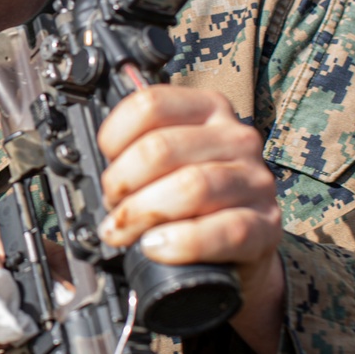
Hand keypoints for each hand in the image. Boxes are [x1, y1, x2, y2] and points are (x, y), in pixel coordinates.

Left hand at [96, 86, 284, 353]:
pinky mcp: (267, 225)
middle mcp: (235, 137)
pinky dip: (181, 242)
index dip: (114, 136)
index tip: (104, 162)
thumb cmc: (193, 202)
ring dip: (144, 213)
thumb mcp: (168, 164)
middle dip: (122, 183)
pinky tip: (157, 247)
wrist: (239, 249)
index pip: (151, 104)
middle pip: (162, 148)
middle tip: (111, 206)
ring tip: (125, 232)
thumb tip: (88, 159)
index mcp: (207, 110)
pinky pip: (224, 230)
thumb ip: (137, 150)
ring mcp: (255, 181)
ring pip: (192, 186)